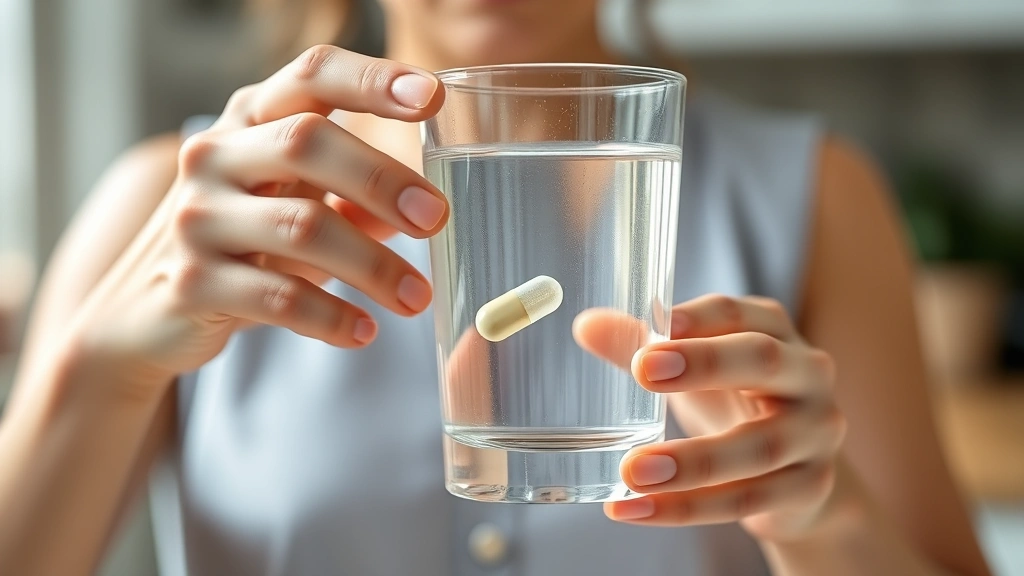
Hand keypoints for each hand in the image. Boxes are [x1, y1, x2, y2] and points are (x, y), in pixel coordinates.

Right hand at [68, 46, 447, 383]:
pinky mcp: (192, 282)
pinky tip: (364, 331)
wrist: (149, 309)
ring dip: (372, 264)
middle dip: (382, 179)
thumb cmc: (243, 242)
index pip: (311, 76)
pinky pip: (276, 297)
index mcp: (250, 121)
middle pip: (307, 142)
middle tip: (436, 219)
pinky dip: (330, 316)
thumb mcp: (298, 204)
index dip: (371, 79)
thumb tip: (425, 206)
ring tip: (416, 297)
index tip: (432, 96)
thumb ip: (358, 199)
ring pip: (300, 226)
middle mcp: (216, 156)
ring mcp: (197, 218)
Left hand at [598, 295, 845, 540]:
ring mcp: (816, 432)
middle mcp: (807, 374)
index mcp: (774, 331)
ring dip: (690, 461)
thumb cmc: (735, 403)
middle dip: (705, 363)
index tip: (656, 325)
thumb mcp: (692, 372)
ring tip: (631, 471)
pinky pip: (748, 499)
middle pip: (763, 361)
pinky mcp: (810, 486)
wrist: (798, 479)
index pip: (740, 313)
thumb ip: (641, 347)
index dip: (699, 318)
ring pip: (757, 445)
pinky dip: (688, 508)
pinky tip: (636, 509)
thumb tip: (585, 326)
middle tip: (642, 371)